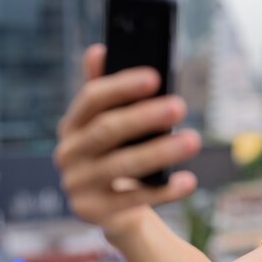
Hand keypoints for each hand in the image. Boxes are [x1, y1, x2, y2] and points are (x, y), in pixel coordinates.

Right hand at [53, 44, 200, 232]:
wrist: (113, 209)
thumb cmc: (117, 155)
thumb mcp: (110, 125)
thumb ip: (106, 93)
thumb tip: (98, 49)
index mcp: (72, 125)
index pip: (92, 99)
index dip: (122, 86)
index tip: (155, 76)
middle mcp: (68, 154)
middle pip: (107, 131)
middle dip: (145, 117)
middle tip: (181, 105)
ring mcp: (78, 185)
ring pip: (122, 166)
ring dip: (160, 152)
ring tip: (193, 140)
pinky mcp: (94, 212)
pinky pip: (134, 200)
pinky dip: (164, 191)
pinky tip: (188, 180)